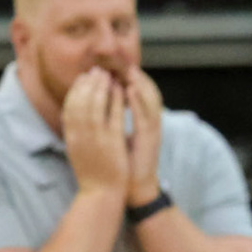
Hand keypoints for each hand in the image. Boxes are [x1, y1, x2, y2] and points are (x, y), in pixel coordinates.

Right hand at [62, 68, 129, 198]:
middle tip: (96, 70)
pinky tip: (121, 90)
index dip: (76, 90)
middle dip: (88, 83)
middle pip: (81, 101)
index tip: (82, 78)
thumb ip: (74, 133)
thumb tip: (70, 115)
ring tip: (108, 75)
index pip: (69, 106)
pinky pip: (114, 114)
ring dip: (101, 86)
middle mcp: (80, 135)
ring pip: (96, 104)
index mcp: (70, 137)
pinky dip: (116, 99)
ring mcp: (96, 137)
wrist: (100, 194)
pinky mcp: (112, 141)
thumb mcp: (76, 151)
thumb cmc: (90, 174)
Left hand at [122, 67, 164, 206]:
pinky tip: (130, 90)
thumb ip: (111, 122)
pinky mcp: (150, 139)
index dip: (131, 82)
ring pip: (151, 101)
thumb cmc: (123, 165)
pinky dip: (138, 101)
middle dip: (138, 78)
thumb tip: (99, 107)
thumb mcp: (116, 139)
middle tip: (126, 64)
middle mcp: (150, 124)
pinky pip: (146, 116)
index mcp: (142, 124)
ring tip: (130, 71)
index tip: (117, 69)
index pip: (139, 96)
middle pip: (149, 94)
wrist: (134, 188)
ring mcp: (152, 131)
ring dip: (141, 84)